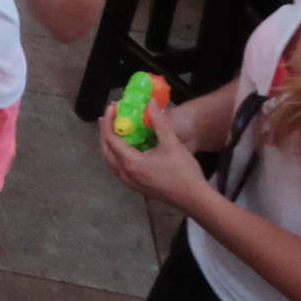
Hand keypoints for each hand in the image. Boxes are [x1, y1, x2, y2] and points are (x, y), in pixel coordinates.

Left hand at [98, 80, 212, 210]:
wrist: (195, 199)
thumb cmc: (184, 171)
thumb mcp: (171, 143)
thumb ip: (159, 121)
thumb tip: (150, 102)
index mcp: (130, 162)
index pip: (111, 138)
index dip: (109, 120)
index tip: (112, 106)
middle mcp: (126, 174)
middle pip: (106, 149)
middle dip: (105, 131)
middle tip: (109, 116)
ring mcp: (130, 183)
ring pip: (110, 161)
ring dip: (108, 144)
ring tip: (113, 129)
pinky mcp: (137, 187)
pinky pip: (118, 169)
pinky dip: (115, 156)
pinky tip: (124, 149)